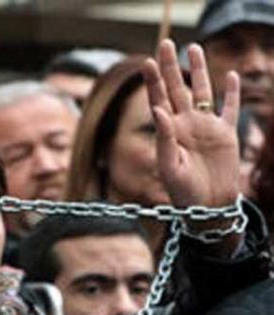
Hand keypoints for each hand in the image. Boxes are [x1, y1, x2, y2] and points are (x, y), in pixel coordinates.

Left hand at [144, 40, 239, 209]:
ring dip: (199, 71)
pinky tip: (230, 76)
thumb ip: (164, 138)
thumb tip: (157, 108)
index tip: (146, 61)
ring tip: (194, 48)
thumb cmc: (183, 193)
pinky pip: (230, 109)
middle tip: (166, 43)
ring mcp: (206, 128)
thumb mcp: (170, 167)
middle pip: (177, 89)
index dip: (153, 81)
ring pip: (202, 92)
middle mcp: (186, 126)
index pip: (159, 100)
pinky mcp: (226, 135)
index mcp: (169, 132)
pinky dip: (231, 93)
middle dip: (171, 67)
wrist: (208, 208)